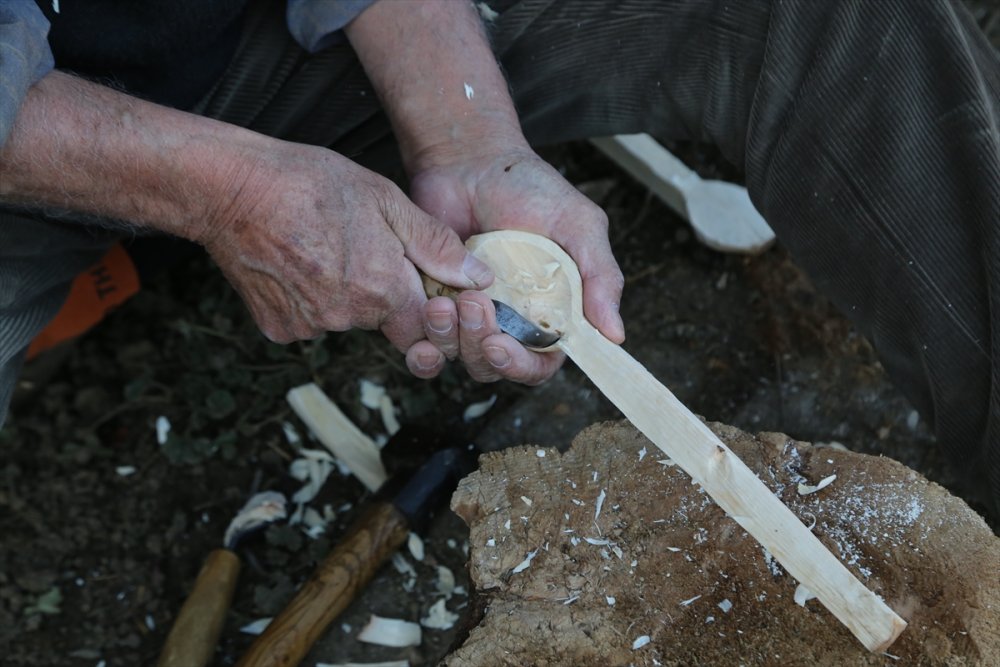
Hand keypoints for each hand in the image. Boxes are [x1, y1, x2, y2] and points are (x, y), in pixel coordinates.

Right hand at [196, 140, 492, 349]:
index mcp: (384, 289)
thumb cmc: (309, 183)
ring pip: (346, 319)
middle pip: (384, 320)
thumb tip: (481, 278)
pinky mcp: (278, 329)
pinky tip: (298, 262)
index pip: (425, 324)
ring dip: (345, 294)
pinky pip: (309, 321)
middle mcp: (349, 318)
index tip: (413, 276)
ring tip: (325, 247)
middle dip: (383, 292)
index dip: (425, 304)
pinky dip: (309, 299)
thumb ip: (436, 245)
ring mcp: (310, 327)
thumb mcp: (386, 200)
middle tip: (359, 246)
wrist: (229, 189)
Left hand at [402, 143, 624, 383]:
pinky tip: (431, 304)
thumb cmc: (531, 189)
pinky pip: (428, 335)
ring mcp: (470, 313)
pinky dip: (428, 331)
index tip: (503, 347)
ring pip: (459, 355)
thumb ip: (601, 277)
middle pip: (496, 366)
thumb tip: (615, 335)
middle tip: (476, 312)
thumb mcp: (579, 226)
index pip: (540, 363)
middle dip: (483, 350)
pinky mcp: (436, 301)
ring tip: (449, 302)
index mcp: (549, 312)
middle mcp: (510, 320)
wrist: (471, 160)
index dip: (522, 366)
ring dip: (453, 338)